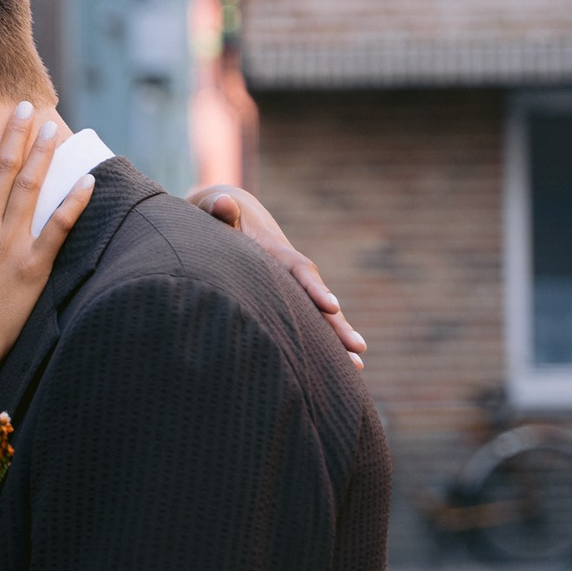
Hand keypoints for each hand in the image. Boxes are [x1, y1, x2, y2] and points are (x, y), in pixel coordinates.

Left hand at [190, 184, 365, 364]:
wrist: (231, 210)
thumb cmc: (216, 214)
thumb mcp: (212, 209)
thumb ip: (218, 210)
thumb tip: (223, 204)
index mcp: (273, 250)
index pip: (298, 270)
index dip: (314, 288)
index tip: (331, 307)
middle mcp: (289, 268)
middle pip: (317, 297)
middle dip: (337, 323)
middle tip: (358, 348)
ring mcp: (289, 283)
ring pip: (317, 312)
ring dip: (336, 337)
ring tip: (357, 366)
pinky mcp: (284, 295)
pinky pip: (306, 318)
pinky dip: (321, 339)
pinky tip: (339, 363)